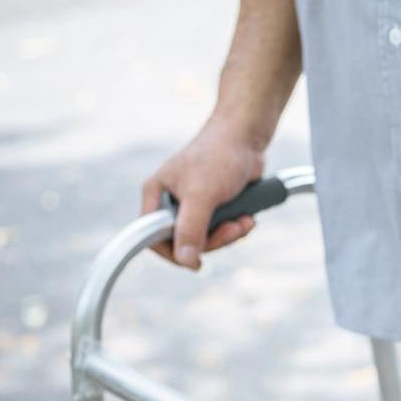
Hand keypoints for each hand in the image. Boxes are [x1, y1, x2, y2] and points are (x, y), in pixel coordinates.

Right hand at [140, 118, 265, 269]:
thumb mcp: (202, 195)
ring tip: (245, 221)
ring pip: (207, 238)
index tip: (196, 263)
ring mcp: (194, 205)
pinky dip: (237, 227)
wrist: (247, 138)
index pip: (151, 238)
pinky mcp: (215, 206)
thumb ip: (191, 228)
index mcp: (157, 196)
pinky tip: (248, 217)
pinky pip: (222, 229)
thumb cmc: (219, 156)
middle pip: (185, 243)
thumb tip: (185, 261)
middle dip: (214, 240)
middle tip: (233, 229)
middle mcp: (171, 202)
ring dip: (230, 234)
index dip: (172, 253)